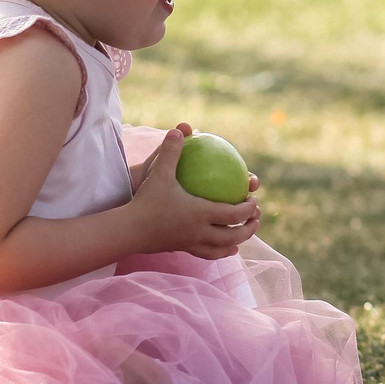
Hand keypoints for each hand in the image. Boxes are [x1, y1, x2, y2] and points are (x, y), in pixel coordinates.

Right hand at [123, 126, 260, 258]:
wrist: (127, 231)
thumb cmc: (145, 201)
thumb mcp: (159, 174)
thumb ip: (171, 151)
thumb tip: (180, 128)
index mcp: (200, 213)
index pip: (233, 214)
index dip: (248, 208)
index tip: (255, 198)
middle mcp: (199, 232)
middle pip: (233, 235)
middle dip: (249, 227)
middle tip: (257, 216)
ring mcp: (191, 243)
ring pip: (222, 248)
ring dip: (237, 241)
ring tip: (244, 235)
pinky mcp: (182, 249)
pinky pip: (207, 255)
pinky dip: (220, 252)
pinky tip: (226, 249)